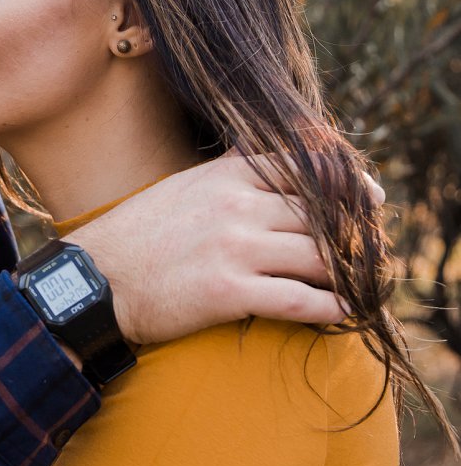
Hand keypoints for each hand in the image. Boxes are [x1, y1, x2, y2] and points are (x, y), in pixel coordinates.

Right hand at [67, 153, 376, 345]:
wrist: (93, 281)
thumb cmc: (136, 236)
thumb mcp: (182, 185)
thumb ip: (227, 170)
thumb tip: (261, 152)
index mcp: (225, 176)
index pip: (305, 167)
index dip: (347, 183)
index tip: (371, 199)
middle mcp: (236, 206)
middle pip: (321, 214)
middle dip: (354, 235)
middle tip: (372, 252)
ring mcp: (233, 248)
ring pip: (319, 256)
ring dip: (348, 273)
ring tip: (361, 284)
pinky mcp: (228, 292)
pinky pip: (299, 300)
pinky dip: (330, 308)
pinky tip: (342, 313)